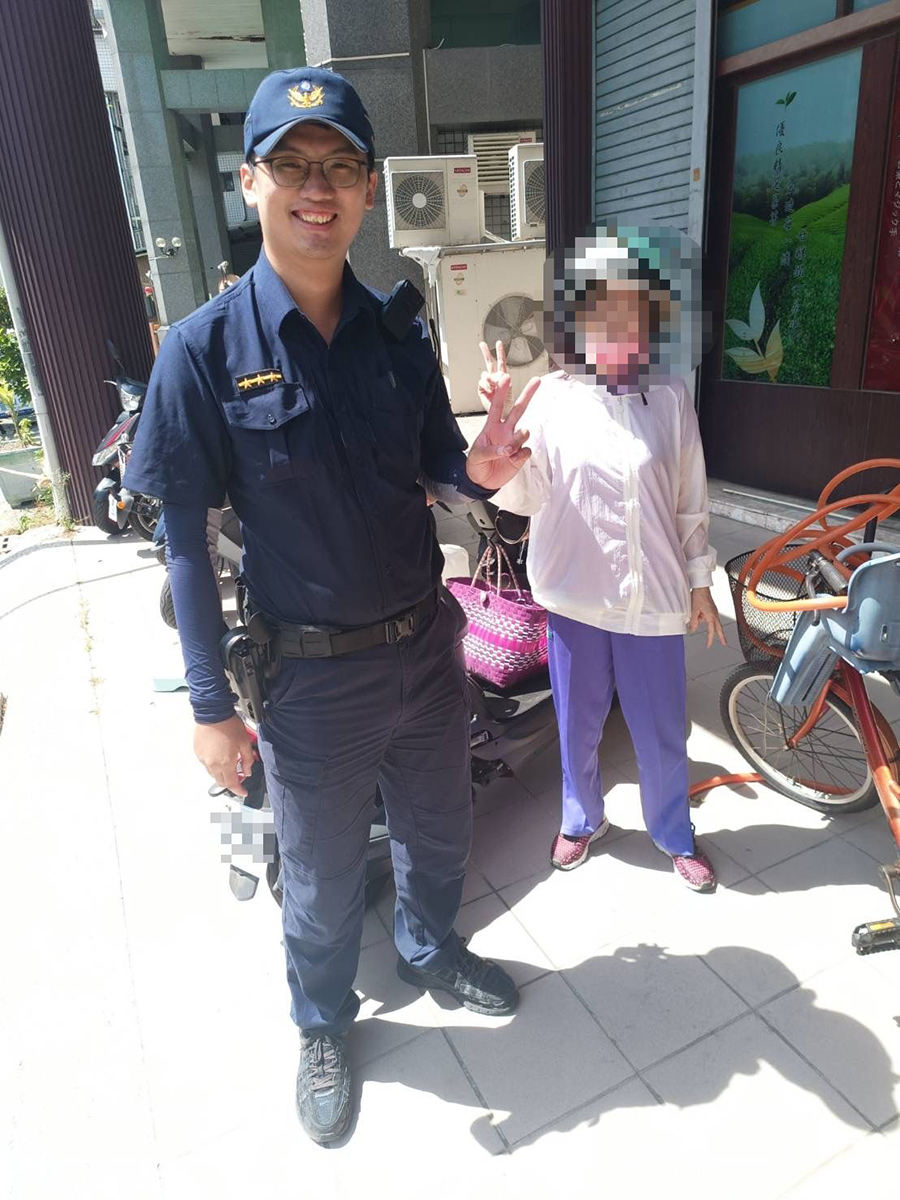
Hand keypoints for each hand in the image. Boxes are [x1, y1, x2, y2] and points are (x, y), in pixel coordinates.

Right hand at [194, 714, 256, 797]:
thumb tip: (248, 771)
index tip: (243, 792)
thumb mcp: (245, 742)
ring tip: (230, 762)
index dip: (238, 790)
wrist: (213, 712)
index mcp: (225, 763)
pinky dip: (214, 764)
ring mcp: (203, 759)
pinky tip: (220, 755)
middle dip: (230, 782)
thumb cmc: (229, 724)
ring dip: (222, 773)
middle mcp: (212, 764)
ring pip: (213, 774)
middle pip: (221, 781)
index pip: (231, 784)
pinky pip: (206, 764)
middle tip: (239, 776)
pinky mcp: (197, 752)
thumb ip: (248, 760)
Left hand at [467, 340, 539, 491]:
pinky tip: (512, 460)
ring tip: (509, 450)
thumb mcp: (477, 456)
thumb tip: (508, 449)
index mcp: (491, 427)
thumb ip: (492, 450)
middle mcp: (505, 431)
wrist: (482, 481)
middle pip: (519, 410)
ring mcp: (514, 442)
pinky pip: (526, 450)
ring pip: (524, 433)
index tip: (506, 378)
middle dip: (527, 395)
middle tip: (537, 380)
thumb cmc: (476, 464)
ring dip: (519, 438)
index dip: (501, 392)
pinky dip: (520, 455)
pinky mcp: (520, 455)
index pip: (497, 406)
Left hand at [689, 587, 726, 648]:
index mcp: (711, 616)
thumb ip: (694, 621)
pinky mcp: (711, 609)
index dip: (710, 639)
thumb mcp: (694, 610)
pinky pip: (707, 616)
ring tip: (696, 608)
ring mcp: (714, 612)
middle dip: (721, 636)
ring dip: (703, 620)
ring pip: (710, 621)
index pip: (711, 631)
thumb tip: (692, 630)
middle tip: (724, 643)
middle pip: (719, 628)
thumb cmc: (699, 596)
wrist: (701, 586)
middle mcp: (714, 615)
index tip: (708, 646)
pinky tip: (697, 610)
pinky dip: (702, 617)